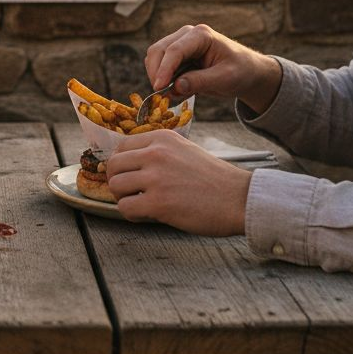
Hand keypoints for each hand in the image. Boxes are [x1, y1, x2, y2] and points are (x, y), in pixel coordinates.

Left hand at [106, 129, 251, 235]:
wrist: (239, 198)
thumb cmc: (214, 179)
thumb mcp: (184, 151)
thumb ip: (158, 153)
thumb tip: (129, 164)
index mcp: (162, 138)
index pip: (122, 146)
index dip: (122, 165)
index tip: (129, 176)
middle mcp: (156, 153)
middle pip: (113, 165)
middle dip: (118, 181)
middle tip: (130, 193)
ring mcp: (156, 177)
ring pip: (115, 185)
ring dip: (123, 198)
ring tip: (140, 204)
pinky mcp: (158, 202)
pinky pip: (125, 208)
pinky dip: (132, 215)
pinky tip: (147, 215)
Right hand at [145, 24, 282, 114]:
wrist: (247, 72)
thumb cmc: (241, 71)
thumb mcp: (225, 79)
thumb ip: (201, 82)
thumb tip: (175, 86)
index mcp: (201, 35)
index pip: (175, 50)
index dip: (164, 69)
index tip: (159, 88)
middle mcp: (187, 35)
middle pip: (158, 50)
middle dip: (156, 73)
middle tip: (161, 96)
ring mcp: (180, 43)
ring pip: (155, 57)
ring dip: (158, 76)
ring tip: (174, 94)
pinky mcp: (177, 55)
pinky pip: (160, 66)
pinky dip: (163, 79)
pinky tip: (178, 90)